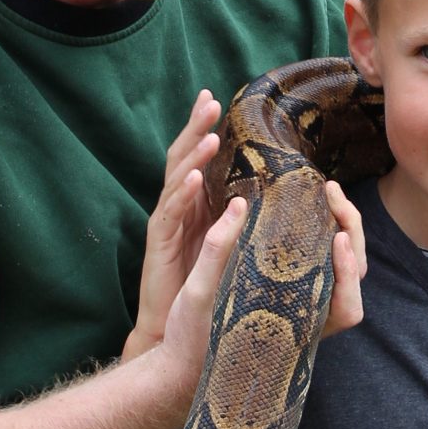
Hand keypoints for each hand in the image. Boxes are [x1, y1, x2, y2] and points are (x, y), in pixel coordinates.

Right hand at [125, 91, 221, 360]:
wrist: (175, 330)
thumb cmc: (205, 288)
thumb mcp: (229, 243)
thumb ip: (238, 216)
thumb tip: (267, 191)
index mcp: (195, 203)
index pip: (201, 158)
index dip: (206, 128)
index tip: (220, 98)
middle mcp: (178, 207)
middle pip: (184, 158)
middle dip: (196, 128)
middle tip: (210, 99)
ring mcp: (167, 224)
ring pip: (177, 180)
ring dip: (193, 155)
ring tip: (209, 134)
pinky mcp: (160, 245)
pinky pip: (171, 213)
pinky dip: (183, 192)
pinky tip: (195, 177)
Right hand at [146, 180, 365, 410]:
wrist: (181, 365)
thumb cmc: (191, 337)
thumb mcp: (199, 293)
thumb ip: (218, 250)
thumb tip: (238, 205)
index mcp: (296, 329)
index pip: (347, 307)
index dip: (348, 270)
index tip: (335, 236)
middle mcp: (309, 321)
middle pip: (353, 277)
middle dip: (351, 231)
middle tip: (331, 192)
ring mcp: (305, 307)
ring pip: (344, 269)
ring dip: (342, 230)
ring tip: (325, 195)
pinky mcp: (292, 294)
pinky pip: (324, 264)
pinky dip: (325, 236)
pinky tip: (308, 213)